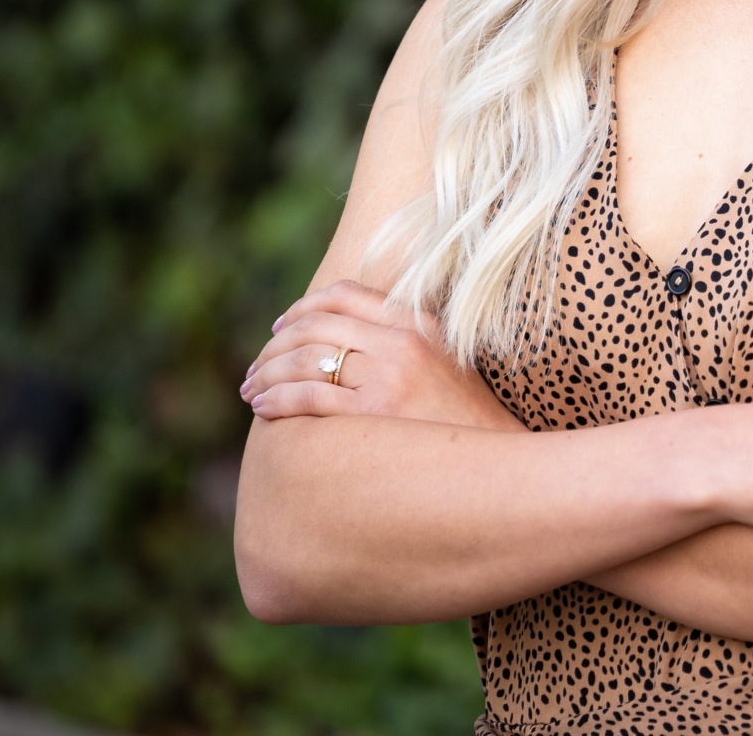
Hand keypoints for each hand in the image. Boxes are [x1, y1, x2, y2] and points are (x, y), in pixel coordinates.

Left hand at [239, 279, 520, 432]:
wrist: (499, 459)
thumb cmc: (465, 419)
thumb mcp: (443, 361)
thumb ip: (402, 343)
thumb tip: (344, 343)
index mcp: (418, 322)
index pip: (346, 293)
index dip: (303, 306)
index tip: (281, 327)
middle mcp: (402, 341)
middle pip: (317, 324)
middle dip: (275, 345)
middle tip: (256, 367)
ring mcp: (390, 375)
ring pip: (307, 358)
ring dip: (268, 372)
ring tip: (252, 390)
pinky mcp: (376, 412)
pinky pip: (310, 396)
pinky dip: (278, 399)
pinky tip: (264, 409)